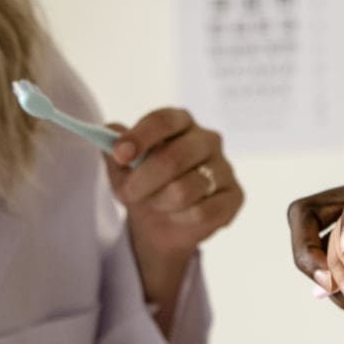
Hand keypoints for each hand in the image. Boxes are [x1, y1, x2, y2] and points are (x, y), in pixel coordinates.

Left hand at [105, 108, 241, 325]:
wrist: (163, 222)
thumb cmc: (144, 185)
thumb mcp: (122, 169)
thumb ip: (114, 150)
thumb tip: (108, 135)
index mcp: (180, 122)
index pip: (164, 120)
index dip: (140, 137)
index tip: (120, 155)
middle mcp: (208, 139)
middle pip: (173, 158)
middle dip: (142, 182)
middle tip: (126, 194)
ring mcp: (225, 167)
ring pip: (184, 190)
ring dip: (160, 203)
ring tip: (156, 204)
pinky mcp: (234, 196)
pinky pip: (202, 212)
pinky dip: (181, 219)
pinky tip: (178, 216)